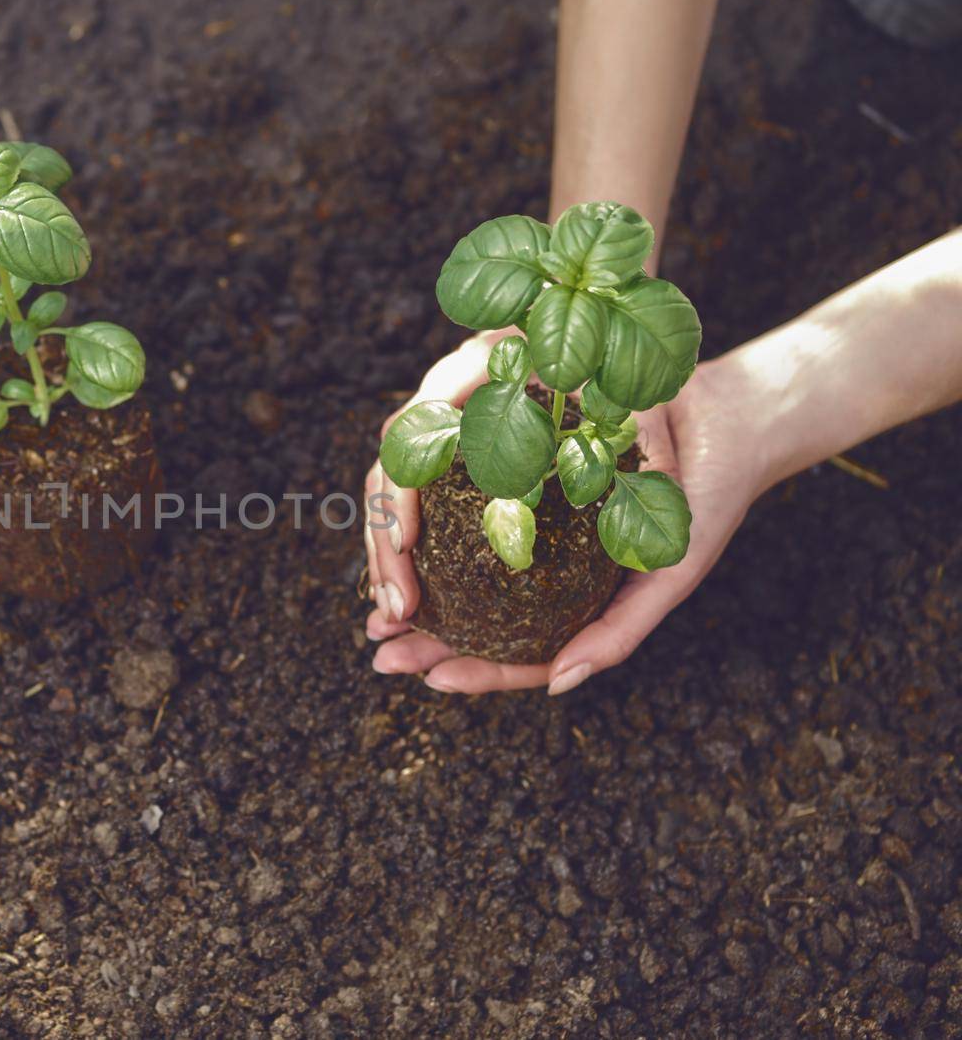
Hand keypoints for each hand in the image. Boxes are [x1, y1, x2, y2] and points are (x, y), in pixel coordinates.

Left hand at [363, 334, 768, 695]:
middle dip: (422, 637)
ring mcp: (527, 516)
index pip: (515, 648)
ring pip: (457, 564)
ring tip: (377, 607)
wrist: (726, 417)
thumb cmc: (703, 503)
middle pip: (472, 613)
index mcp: (572, 596)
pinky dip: (424, 512)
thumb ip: (615, 633)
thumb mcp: (664, 575)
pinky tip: (396, 527)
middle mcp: (544, 563)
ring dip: (411, 585)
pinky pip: (460, 495)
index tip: (430, 679)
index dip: (472, 670)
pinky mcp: (515, 460)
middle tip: (380, 651)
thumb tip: (555, 686)